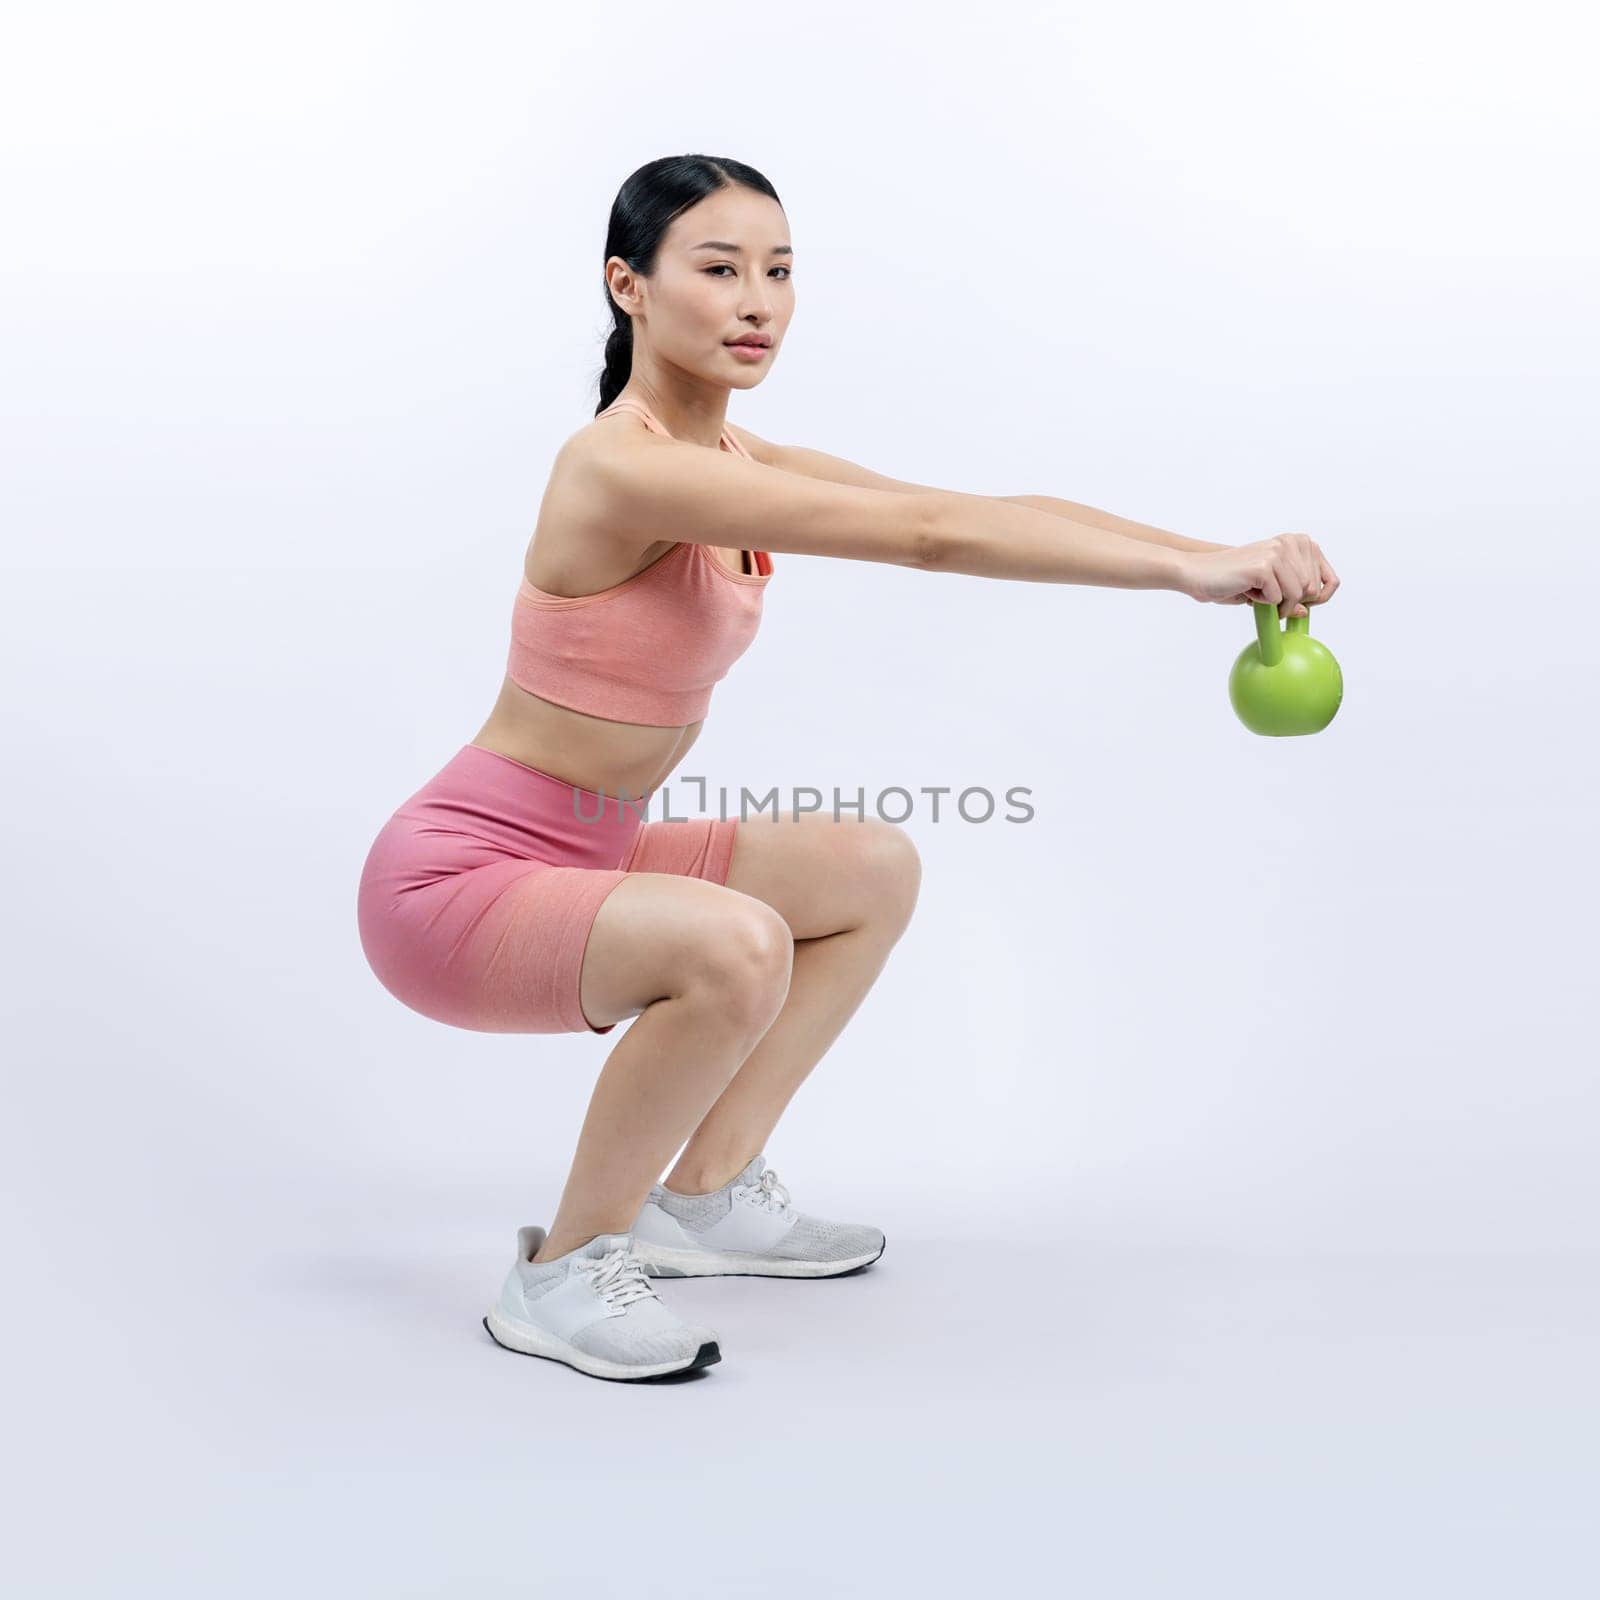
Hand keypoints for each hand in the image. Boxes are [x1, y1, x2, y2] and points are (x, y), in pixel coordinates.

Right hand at [1177, 533, 1339, 618]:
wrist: (1197, 573)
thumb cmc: (1230, 579)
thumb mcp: (1268, 588)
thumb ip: (1291, 595)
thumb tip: (1306, 611)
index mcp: (1295, 543)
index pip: (1330, 579)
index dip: (1320, 599)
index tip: (1304, 606)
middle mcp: (1289, 543)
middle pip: (1313, 591)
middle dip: (1291, 603)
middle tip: (1267, 599)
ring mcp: (1277, 553)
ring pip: (1296, 595)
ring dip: (1275, 604)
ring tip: (1255, 592)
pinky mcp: (1264, 566)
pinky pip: (1277, 599)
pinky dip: (1261, 603)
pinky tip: (1246, 590)